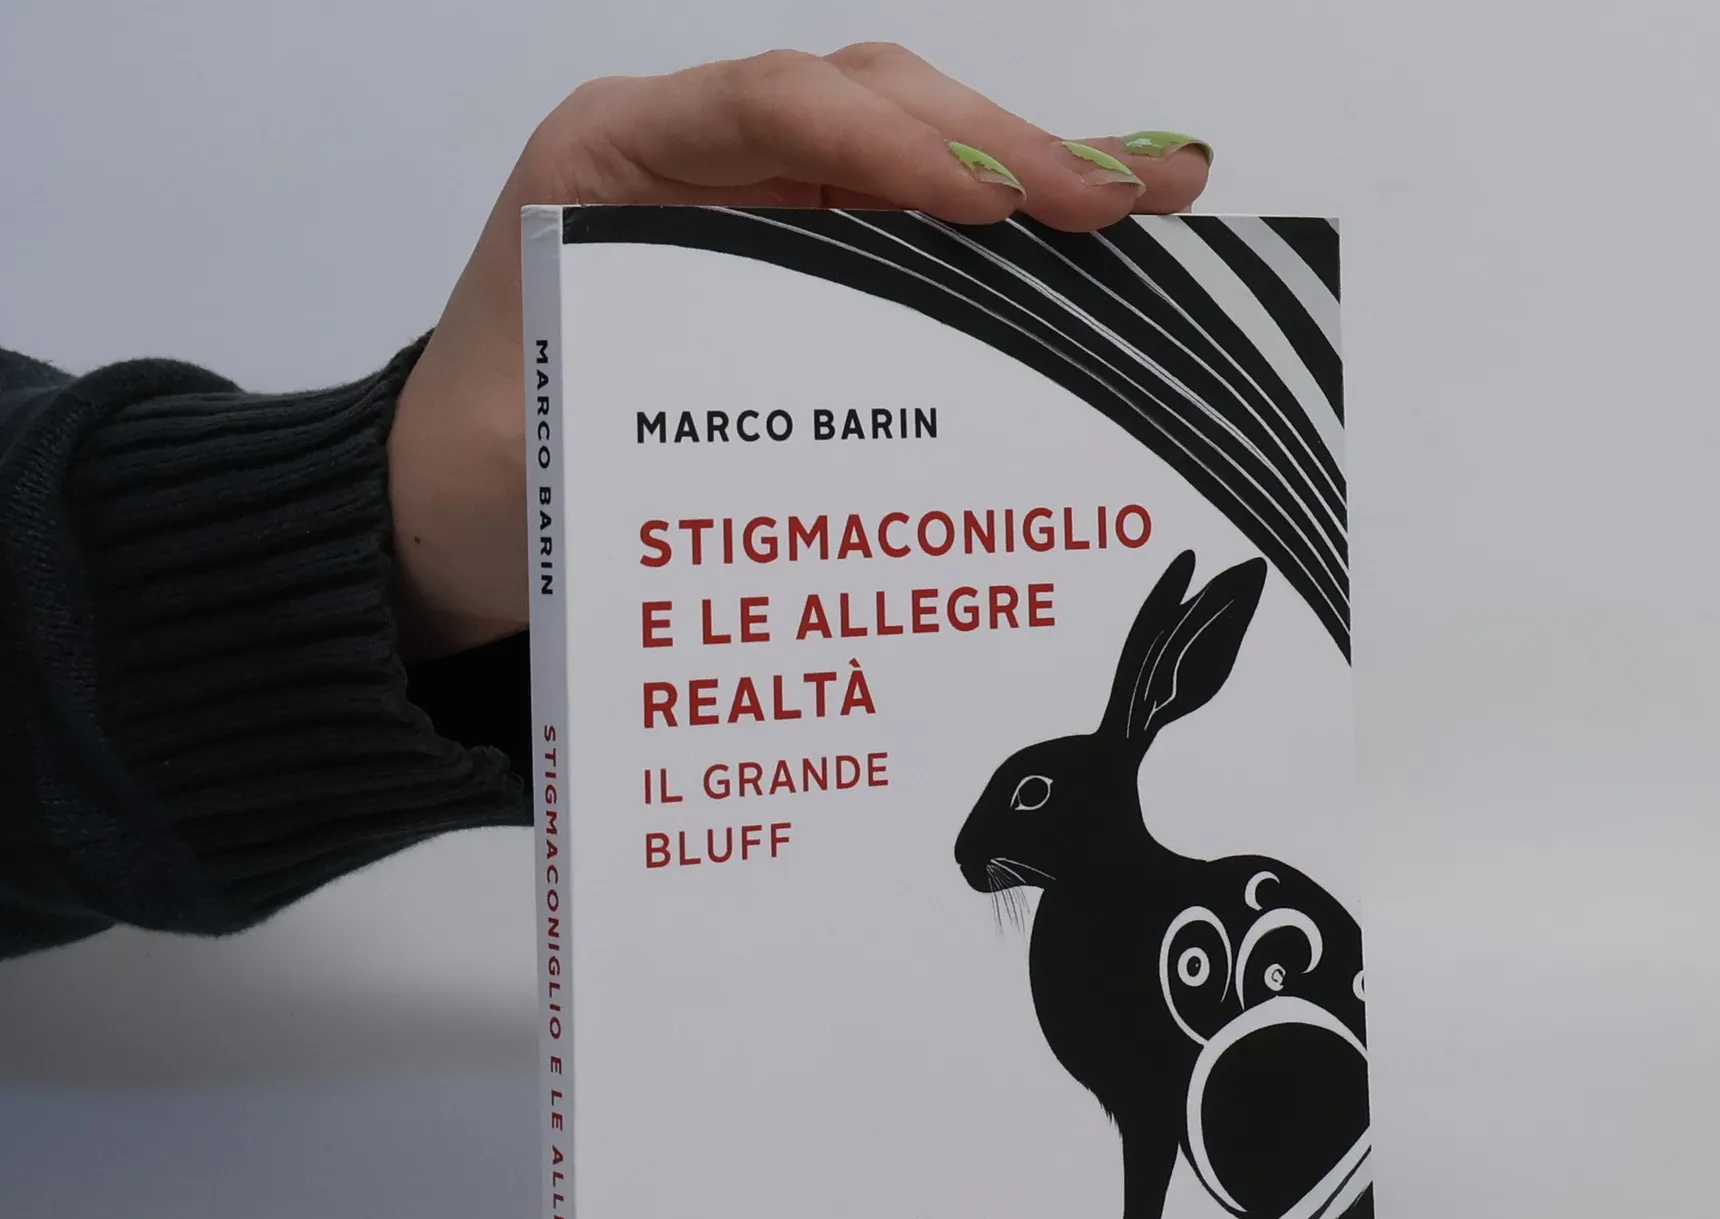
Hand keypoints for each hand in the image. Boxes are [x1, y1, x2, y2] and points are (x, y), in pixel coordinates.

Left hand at [386, 44, 1212, 658]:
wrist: (455, 503)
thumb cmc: (490, 465)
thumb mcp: (544, 432)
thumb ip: (658, 401)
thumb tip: (818, 417)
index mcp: (613, 157)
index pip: (774, 107)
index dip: (894, 142)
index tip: (991, 201)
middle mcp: (694, 157)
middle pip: (868, 105)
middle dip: (1003, 146)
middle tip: (1124, 197)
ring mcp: (753, 202)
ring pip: (908, 150)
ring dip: (1029, 173)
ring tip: (1155, 191)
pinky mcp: (793, 259)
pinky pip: (907, 225)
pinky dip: (999, 232)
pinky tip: (1091, 238)